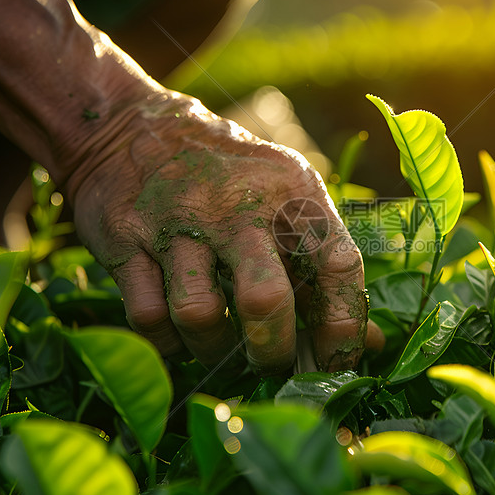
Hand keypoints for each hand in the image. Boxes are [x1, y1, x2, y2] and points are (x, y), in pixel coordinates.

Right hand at [67, 90, 376, 373]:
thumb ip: (323, 268)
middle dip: (274, 351)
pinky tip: (180, 336)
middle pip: (265, 299)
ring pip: (199, 315)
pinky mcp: (126, 238)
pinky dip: (168, 343)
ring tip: (223, 352)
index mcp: (292, 191)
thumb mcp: (285, 199)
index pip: (337, 264)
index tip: (338, 361)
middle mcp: (237, 204)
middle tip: (274, 366)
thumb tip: (369, 342)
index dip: (344, 324)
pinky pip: (149, 317)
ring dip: (215, 352)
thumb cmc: (230, 178)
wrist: (133, 129)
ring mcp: (178, 220)